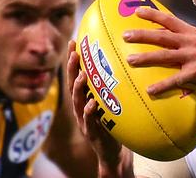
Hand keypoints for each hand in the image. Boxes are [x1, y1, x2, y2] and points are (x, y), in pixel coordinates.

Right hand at [66, 40, 128, 174]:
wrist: (112, 152)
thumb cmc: (112, 123)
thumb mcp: (110, 102)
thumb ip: (111, 86)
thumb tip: (123, 60)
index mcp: (84, 98)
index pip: (77, 75)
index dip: (74, 59)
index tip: (74, 41)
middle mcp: (80, 107)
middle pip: (73, 85)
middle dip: (72, 69)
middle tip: (74, 53)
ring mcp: (84, 120)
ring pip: (77, 102)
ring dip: (78, 88)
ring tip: (82, 75)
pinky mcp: (92, 133)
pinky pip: (88, 121)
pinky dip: (88, 112)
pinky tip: (91, 104)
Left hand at [123, 7, 195, 94]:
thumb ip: (186, 40)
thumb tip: (168, 41)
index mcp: (191, 33)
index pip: (169, 20)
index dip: (152, 14)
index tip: (136, 11)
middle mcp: (191, 42)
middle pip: (162, 36)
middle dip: (142, 34)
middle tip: (125, 35)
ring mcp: (194, 57)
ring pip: (165, 56)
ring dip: (146, 57)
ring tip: (130, 60)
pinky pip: (176, 79)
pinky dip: (162, 85)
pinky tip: (150, 90)